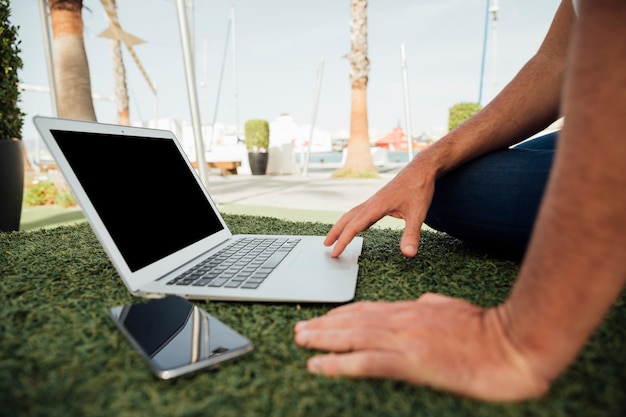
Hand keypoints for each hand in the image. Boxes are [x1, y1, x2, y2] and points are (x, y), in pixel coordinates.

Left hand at [294, 293, 549, 401]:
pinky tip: (318, 365)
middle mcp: (402, 320)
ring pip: (352, 336)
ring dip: (321, 339)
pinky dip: (337, 363)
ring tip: (300, 340)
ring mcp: (404, 338)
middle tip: (299, 328)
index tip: (323, 318)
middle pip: (353, 320)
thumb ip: (434, 305)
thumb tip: (423, 302)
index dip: (341, 314)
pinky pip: (364, 361)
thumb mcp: (455, 308)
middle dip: (323, 324)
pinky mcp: (410, 360)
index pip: (367, 309)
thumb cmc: (489, 330)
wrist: (513, 343)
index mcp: (412, 310)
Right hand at [324, 164, 434, 257]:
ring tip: (335, 237)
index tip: (334, 252)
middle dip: (335, 232)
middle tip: (326, 245)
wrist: (422, 169)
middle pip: (347, 218)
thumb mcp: (418, 214)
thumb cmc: (419, 188)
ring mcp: (374, 201)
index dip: (343, 240)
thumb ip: (412, 235)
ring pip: (352, 214)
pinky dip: (353, 221)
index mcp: (376, 206)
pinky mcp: (379, 200)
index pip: (354, 226)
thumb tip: (409, 254)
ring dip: (342, 225)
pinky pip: (361, 212)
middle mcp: (371, 203)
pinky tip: (357, 226)